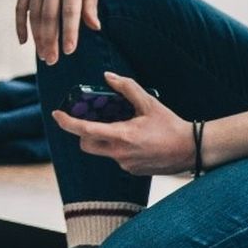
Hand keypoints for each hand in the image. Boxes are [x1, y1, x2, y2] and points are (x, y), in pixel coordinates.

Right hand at [17, 0, 100, 64]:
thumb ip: (90, 3)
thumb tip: (94, 27)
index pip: (70, 11)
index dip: (69, 32)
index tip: (69, 51)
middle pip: (50, 16)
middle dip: (50, 41)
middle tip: (52, 61)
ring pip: (35, 15)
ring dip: (37, 37)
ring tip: (42, 55)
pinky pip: (20, 8)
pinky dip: (21, 25)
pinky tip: (24, 41)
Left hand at [51, 73, 192, 175]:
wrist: (191, 150)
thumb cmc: (171, 125)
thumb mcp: (149, 103)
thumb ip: (127, 88)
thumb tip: (108, 77)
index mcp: (121, 136)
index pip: (84, 131)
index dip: (67, 122)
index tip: (56, 114)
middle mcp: (119, 153)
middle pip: (86, 144)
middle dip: (84, 133)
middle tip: (92, 120)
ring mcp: (124, 164)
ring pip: (102, 151)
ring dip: (104, 139)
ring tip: (124, 126)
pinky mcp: (131, 170)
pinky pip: (116, 157)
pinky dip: (119, 147)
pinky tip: (137, 139)